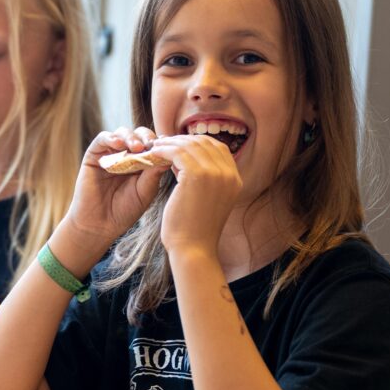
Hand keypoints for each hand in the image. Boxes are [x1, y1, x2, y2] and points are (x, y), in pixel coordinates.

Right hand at [64, 127, 168, 248]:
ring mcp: (109, 154)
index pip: (153, 145)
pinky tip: (119, 145)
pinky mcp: (93, 155)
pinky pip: (102, 139)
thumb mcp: (145, 191)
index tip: (168, 145)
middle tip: (152, 144)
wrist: (99, 225)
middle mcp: (126, 156)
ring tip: (137, 147)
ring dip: (131, 137)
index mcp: (141, 163)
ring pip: (122, 133)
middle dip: (147, 137)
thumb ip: (154, 173)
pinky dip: (111, 138)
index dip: (160, 142)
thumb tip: (169, 154)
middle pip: (139, 135)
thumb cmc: (124, 211)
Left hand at [154, 135, 241, 255]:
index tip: (179, 145)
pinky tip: (153, 153)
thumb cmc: (194, 229)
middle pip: (205, 142)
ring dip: (171, 142)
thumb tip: (183, 162)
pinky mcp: (197, 175)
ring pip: (190, 144)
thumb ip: (204, 180)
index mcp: (235, 180)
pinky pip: (177, 152)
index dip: (197, 142)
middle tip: (164, 142)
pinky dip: (164, 150)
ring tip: (155, 146)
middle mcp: (229, 174)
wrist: (193, 249)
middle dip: (183, 139)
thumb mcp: (207, 200)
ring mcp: (216, 173)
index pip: (218, 147)